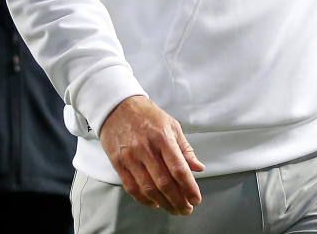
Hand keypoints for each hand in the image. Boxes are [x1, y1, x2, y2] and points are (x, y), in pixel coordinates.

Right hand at [99, 95, 203, 214]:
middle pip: (164, 183)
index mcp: (163, 137)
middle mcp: (146, 148)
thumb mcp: (171, 125)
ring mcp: (131, 157)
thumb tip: (198, 168)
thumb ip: (185, 149)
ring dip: (163, 203)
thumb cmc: (147, 115)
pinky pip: (131, 187)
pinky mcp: (118, 163)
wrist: (117, 106)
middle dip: (178, 200)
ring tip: (173, 209)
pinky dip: (144, 199)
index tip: (196, 198)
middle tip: (186, 209)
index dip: (189, 187)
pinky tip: (154, 203)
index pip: (179, 168)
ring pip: (148, 188)